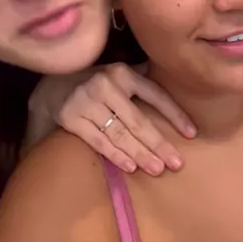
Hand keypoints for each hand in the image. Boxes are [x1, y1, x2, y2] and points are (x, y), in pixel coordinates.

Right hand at [28, 64, 195, 175]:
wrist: (51, 86)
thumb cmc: (93, 82)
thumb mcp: (116, 74)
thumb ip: (140, 80)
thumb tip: (177, 83)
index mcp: (122, 72)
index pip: (155, 94)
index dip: (175, 115)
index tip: (191, 134)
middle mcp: (105, 84)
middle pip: (139, 120)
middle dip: (159, 144)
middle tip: (176, 163)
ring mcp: (86, 101)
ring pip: (120, 133)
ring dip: (141, 154)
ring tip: (158, 169)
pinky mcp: (70, 117)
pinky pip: (98, 141)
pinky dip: (115, 155)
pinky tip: (131, 167)